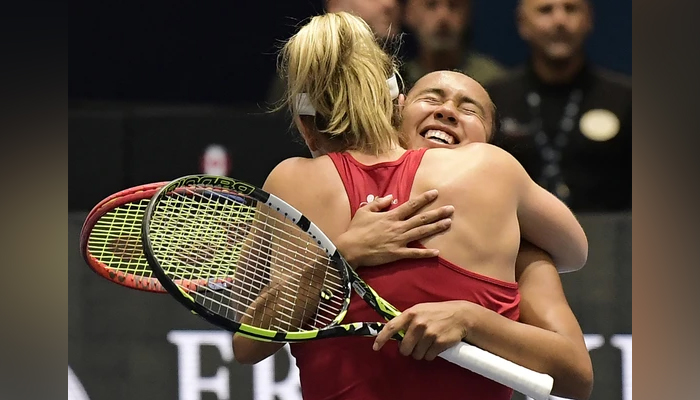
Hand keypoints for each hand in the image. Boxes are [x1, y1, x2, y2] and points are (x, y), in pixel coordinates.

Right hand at [335, 189, 453, 267]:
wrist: (350, 249)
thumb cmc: (356, 229)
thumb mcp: (364, 211)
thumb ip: (378, 203)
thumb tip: (389, 197)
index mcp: (391, 216)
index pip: (411, 205)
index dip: (424, 199)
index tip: (435, 193)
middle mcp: (398, 227)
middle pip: (421, 219)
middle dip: (437, 213)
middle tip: (451, 209)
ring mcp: (399, 241)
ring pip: (421, 233)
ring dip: (436, 228)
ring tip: (448, 223)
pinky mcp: (397, 254)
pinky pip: (414, 253)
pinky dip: (425, 253)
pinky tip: (437, 252)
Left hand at [373, 301, 475, 360]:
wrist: (460, 315)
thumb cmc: (437, 313)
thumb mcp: (420, 310)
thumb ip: (407, 320)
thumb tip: (393, 334)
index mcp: (411, 314)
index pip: (391, 327)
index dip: (381, 338)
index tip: (376, 347)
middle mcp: (418, 323)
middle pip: (404, 348)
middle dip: (408, 350)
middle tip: (415, 344)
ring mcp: (429, 333)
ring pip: (416, 355)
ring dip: (421, 352)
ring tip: (428, 342)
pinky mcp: (439, 343)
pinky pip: (428, 357)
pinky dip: (431, 354)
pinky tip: (436, 345)